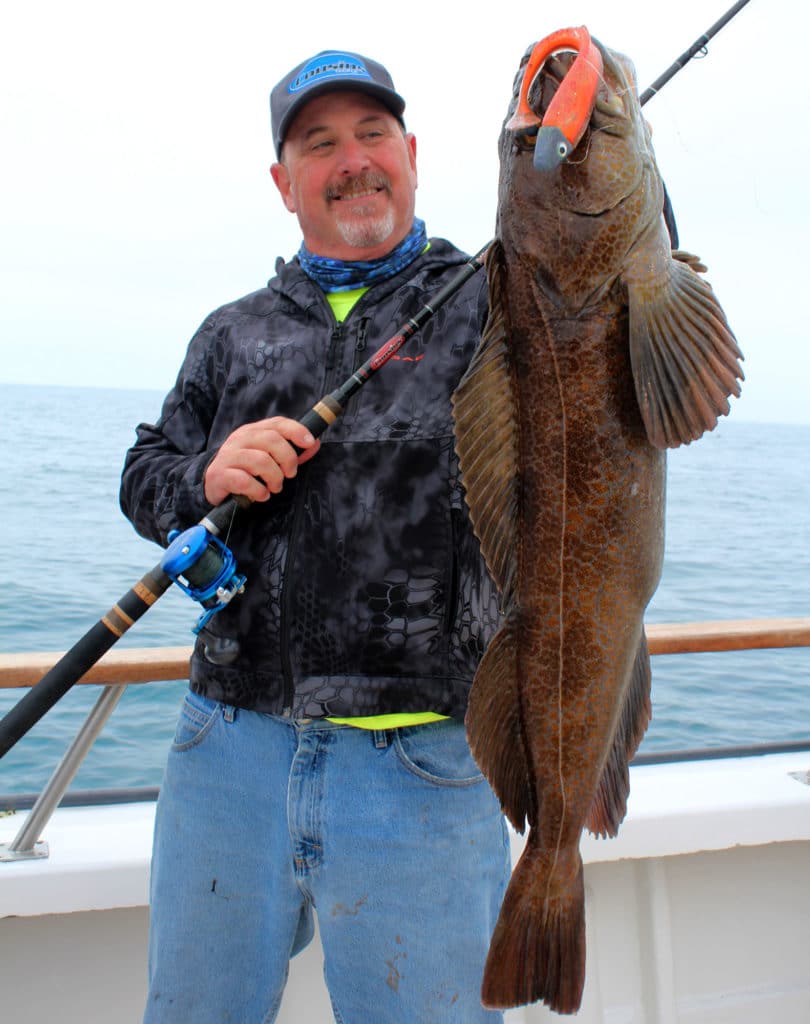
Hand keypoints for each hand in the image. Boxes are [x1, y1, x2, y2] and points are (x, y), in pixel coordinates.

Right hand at [203, 417, 320, 504]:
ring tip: (275, 487)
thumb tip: (314, 444)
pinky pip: (245, 481)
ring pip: (260, 461)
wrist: (213, 484)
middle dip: (288, 460)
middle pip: (271, 440)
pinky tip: (261, 495)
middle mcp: (239, 439)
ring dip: (274, 478)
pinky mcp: (220, 475)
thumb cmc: (245, 470)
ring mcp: (228, 456)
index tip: (310, 442)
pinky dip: (259, 491)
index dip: (296, 430)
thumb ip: (291, 451)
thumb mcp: (267, 457)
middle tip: (290, 475)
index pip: (277, 423)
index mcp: (253, 431)